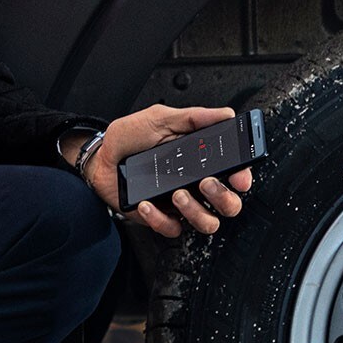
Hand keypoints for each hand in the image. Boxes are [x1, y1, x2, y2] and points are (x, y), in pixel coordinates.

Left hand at [80, 105, 252, 236]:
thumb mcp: (161, 119)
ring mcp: (180, 203)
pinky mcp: (161, 218)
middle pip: (228, 204)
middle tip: (206, 183)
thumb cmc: (130, 139)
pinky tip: (147, 204)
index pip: (234, 173)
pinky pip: (172, 228)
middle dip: (223, 197)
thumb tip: (225, 114)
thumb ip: (194, 118)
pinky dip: (159, 219)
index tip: (239, 177)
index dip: (242, 178)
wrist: (99, 159)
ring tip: (177, 194)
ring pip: (207, 222)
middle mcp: (195, 184)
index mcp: (202, 159)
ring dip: (196, 211)